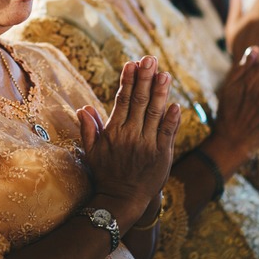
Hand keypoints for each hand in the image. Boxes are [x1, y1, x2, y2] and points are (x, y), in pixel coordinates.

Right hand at [77, 56, 180, 221]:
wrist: (122, 199)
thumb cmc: (106, 174)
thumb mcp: (92, 152)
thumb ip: (89, 129)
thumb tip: (84, 108)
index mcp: (113, 132)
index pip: (122, 100)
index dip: (128, 80)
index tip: (132, 63)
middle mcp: (130, 135)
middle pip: (139, 101)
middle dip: (145, 78)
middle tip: (150, 59)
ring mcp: (147, 145)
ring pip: (154, 113)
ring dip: (160, 92)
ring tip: (164, 74)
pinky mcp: (162, 155)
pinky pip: (168, 133)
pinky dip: (171, 118)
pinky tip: (175, 104)